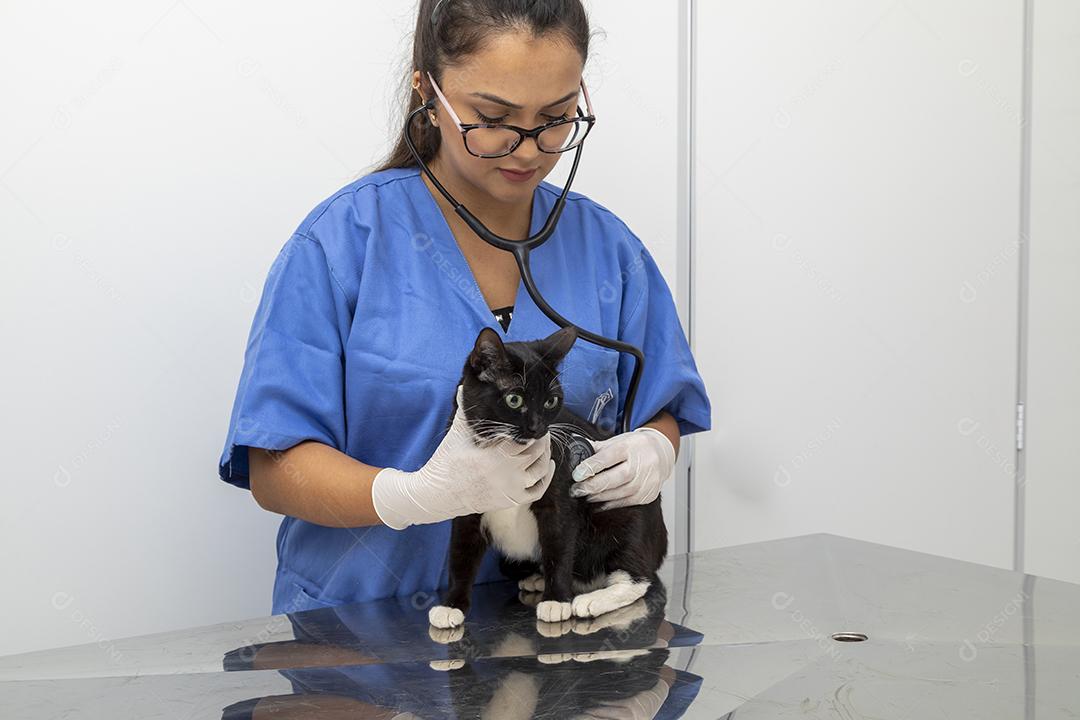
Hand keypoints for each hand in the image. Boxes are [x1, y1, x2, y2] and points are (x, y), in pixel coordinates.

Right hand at [371, 385, 555, 528]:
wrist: (439, 494)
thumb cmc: (447, 462)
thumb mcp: (457, 434)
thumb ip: (465, 410)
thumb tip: (465, 386)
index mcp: (497, 454)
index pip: (527, 438)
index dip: (533, 428)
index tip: (532, 419)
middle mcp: (508, 473)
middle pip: (538, 452)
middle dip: (542, 439)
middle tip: (541, 429)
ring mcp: (512, 488)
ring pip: (541, 470)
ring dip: (546, 455)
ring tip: (544, 444)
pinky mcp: (512, 500)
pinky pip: (538, 490)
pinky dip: (546, 477)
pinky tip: (548, 465)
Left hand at [569, 427, 674, 510]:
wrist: (662, 453)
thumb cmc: (636, 447)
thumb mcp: (618, 441)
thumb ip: (597, 448)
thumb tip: (575, 450)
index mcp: (630, 447)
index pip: (607, 458)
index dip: (590, 467)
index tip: (577, 474)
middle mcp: (641, 464)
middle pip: (614, 478)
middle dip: (592, 486)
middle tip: (576, 489)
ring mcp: (646, 481)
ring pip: (619, 493)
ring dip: (598, 496)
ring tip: (585, 495)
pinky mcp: (648, 494)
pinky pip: (626, 502)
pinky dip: (610, 504)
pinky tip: (599, 503)